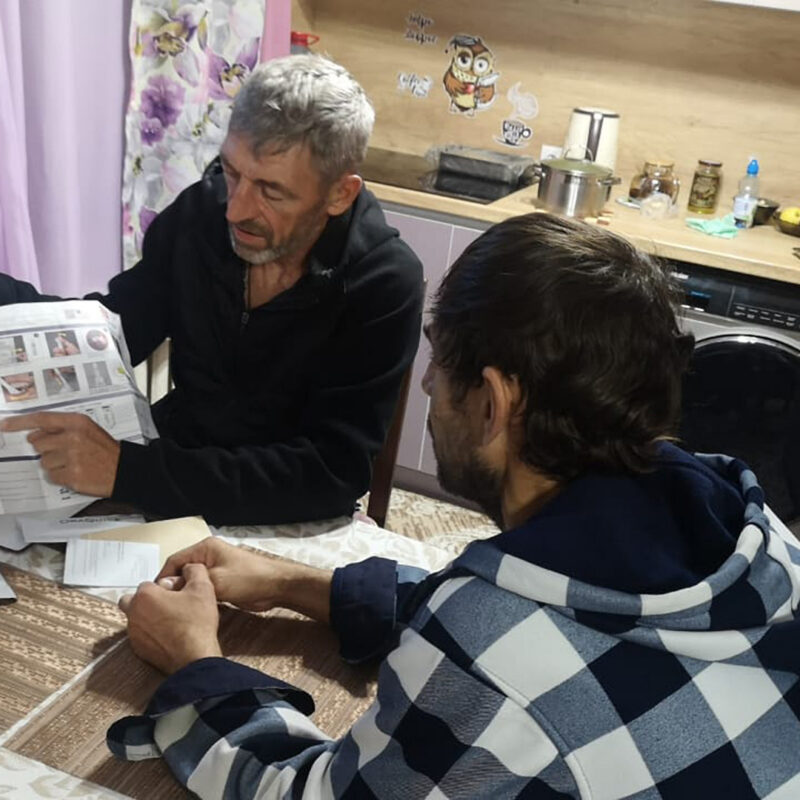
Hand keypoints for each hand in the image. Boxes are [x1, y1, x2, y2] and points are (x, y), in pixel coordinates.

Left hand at [1, 412, 119, 496]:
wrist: (124, 470)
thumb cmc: (104, 450)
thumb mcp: (87, 430)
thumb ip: (61, 428)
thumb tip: (32, 434)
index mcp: (77, 422)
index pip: (41, 419)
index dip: (19, 422)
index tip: (4, 425)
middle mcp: (73, 437)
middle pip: (38, 443)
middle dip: (46, 449)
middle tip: (64, 452)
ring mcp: (71, 457)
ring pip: (43, 461)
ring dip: (54, 465)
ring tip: (74, 464)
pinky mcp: (71, 475)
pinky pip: (51, 476)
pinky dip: (60, 477)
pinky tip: (75, 473)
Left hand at [119, 563, 221, 673]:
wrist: (194, 658)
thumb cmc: (196, 624)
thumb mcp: (203, 588)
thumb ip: (195, 570)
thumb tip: (190, 568)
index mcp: (145, 596)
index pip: (149, 583)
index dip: (165, 587)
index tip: (177, 593)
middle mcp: (134, 614)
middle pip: (133, 600)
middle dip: (147, 600)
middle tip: (168, 605)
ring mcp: (134, 634)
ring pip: (137, 618)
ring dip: (149, 617)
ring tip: (172, 621)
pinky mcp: (139, 650)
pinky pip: (141, 635)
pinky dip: (152, 634)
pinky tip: (170, 635)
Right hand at [158, 538, 331, 622]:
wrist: (277, 586)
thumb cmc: (249, 579)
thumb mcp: (217, 581)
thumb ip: (190, 582)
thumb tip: (164, 586)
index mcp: (205, 548)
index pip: (175, 560)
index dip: (163, 577)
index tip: (154, 595)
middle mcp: (208, 555)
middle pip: (181, 570)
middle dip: (173, 586)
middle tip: (162, 605)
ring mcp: (215, 568)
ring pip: (191, 581)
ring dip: (184, 593)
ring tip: (172, 609)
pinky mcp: (221, 581)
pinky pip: (202, 588)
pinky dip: (195, 596)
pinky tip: (189, 609)